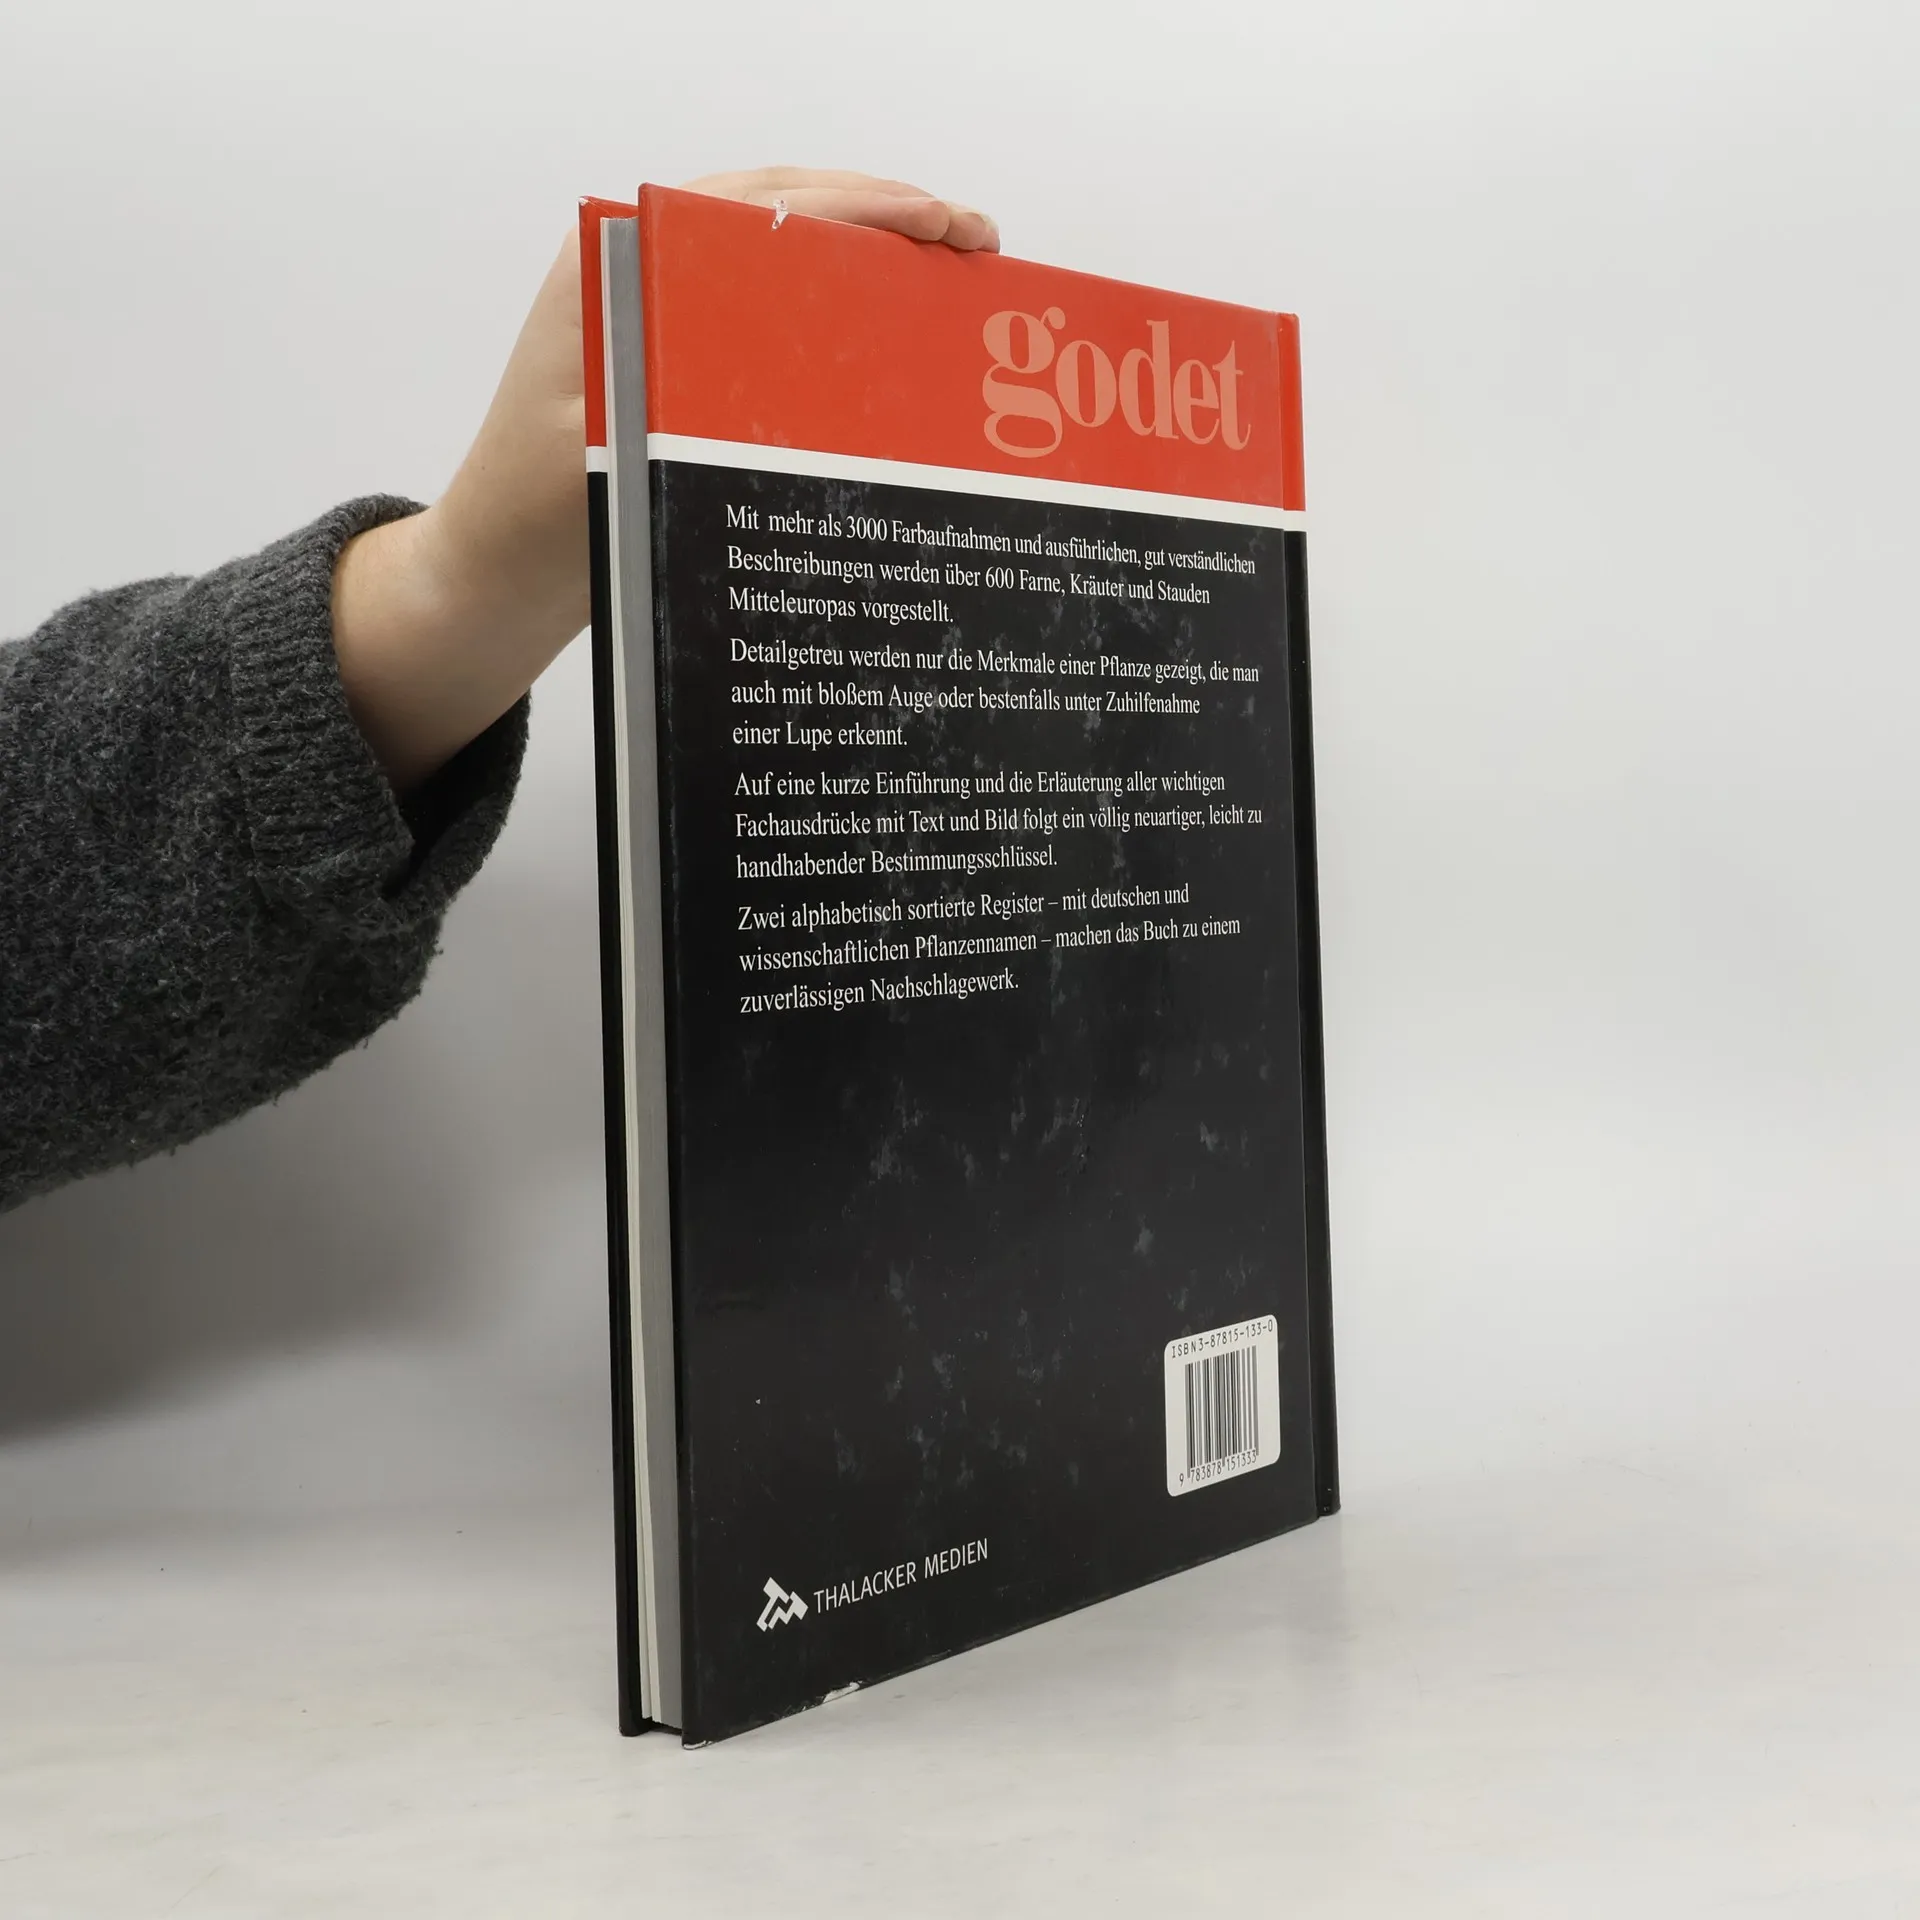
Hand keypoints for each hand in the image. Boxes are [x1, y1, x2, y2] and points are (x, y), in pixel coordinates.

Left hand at [333, 169, 996, 790]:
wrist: (493, 574)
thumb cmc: (536, 517)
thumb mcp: (611, 455)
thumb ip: (679, 399)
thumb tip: (792, 351)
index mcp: (615, 261)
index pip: (765, 204)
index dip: (866, 207)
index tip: (944, 226)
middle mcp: (638, 266)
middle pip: (785, 213)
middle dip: (888, 221)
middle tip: (976, 246)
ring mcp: (659, 312)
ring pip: (784, 258)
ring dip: (869, 262)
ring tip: (952, 280)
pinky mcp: (675, 362)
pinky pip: (770, 315)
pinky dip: (836, 316)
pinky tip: (889, 340)